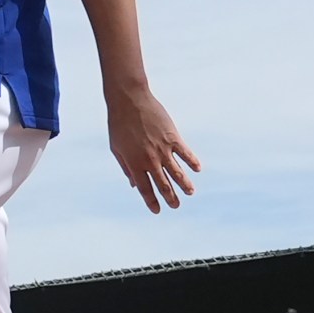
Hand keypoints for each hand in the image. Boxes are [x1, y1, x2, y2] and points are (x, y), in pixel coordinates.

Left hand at [107, 85, 200, 213]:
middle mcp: (149, 159)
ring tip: (190, 193)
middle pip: (163, 184)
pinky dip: (192, 162)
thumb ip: (126, 167)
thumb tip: (133, 184)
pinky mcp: (173, 137)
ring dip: (184, 184)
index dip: (151, 201)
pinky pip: (185, 153)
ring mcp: (163, 149)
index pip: (144, 188)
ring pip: (177, 172)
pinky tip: (197, 169)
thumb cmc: (119, 124)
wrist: (129, 101)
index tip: (157, 211)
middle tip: (176, 206)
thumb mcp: (116, 148)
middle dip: (170, 197)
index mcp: (133, 162)